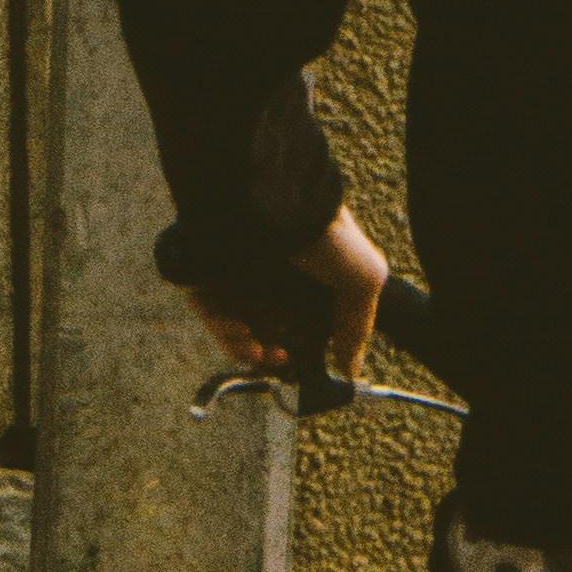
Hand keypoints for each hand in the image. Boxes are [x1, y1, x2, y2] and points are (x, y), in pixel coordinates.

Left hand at [189, 209, 389, 376]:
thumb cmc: (326, 234)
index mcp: (306, 276)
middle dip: (270, 352)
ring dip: (245, 347)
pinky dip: (221, 328)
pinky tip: (238, 331)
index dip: (299, 346)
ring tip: (255, 349)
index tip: (298, 357)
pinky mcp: (206, 272)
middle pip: (264, 328)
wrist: (277, 204)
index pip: (297, 322)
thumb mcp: (364, 278)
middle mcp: (270, 275)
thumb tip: (351, 367)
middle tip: (277, 357)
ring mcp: (237, 274)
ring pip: (235, 325)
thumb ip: (359, 327)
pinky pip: (208, 310)